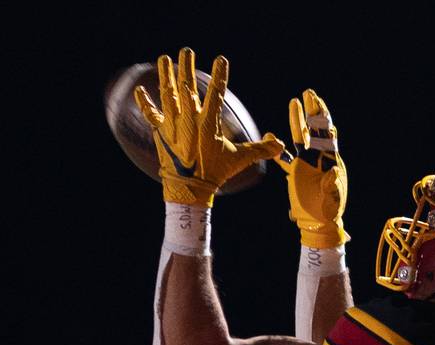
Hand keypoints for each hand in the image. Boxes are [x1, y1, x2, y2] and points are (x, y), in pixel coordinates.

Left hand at [134, 48, 283, 206]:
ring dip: (166, 76)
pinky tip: (140, 89)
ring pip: (168, 94)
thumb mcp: (238, 160)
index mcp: (208, 123)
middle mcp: (189, 118)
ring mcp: (173, 124)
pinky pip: (151, 114)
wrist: (189, 189)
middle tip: (187, 51)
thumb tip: (280, 145)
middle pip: (187, 87)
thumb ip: (259, 150)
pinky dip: (145, 102)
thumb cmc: (214, 173)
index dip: (220, 75)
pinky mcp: (160, 132)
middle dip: (187, 67)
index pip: (217, 93)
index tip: (221, 59)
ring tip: (165, 59)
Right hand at [274, 90, 347, 247]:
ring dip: (297, 120)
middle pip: (315, 130)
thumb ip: (331, 184)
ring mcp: (306, 163)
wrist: (318, 223)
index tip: (318, 102)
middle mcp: (318, 158)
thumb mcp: (331, 198)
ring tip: (294, 101)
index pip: (326, 134)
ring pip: (300, 137)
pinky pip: (284, 157)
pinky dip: (277, 148)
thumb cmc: (329, 211)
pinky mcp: (295, 172)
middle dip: (313, 111)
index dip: (323, 118)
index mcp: (330, 161)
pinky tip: (269, 135)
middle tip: (309, 92)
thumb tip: (332, 170)